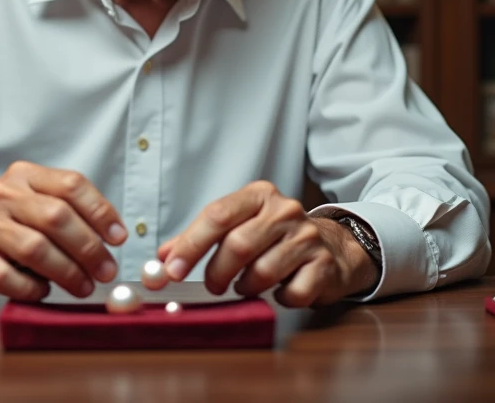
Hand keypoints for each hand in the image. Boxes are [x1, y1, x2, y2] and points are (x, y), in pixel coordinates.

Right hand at [0, 161, 127, 301]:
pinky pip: (7, 276)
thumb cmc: (2, 228)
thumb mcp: (31, 206)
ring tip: (83, 286)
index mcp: (23, 175)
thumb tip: (111, 238)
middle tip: (106, 271)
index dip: (100, 211)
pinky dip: (31, 288)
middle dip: (89, 248)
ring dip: (67, 272)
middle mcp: (2, 194)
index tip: (119, 237)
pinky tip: (42, 291)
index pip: (71, 185)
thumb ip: (66, 212)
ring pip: (35, 248)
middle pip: (57, 218)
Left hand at [157, 181, 377, 307]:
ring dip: (247, 287)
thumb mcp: (239, 226)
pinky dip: (279, 299)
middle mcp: (284, 210)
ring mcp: (307, 237)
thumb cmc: (274, 237)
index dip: (191, 245)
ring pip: (262, 273)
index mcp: (258, 195)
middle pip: (238, 245)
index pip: (218, 215)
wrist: (332, 246)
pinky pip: (291, 293)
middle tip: (212, 286)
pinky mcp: (324, 265)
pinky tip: (278, 290)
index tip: (171, 270)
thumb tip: (162, 257)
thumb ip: (200, 239)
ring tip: (247, 284)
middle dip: (217, 272)